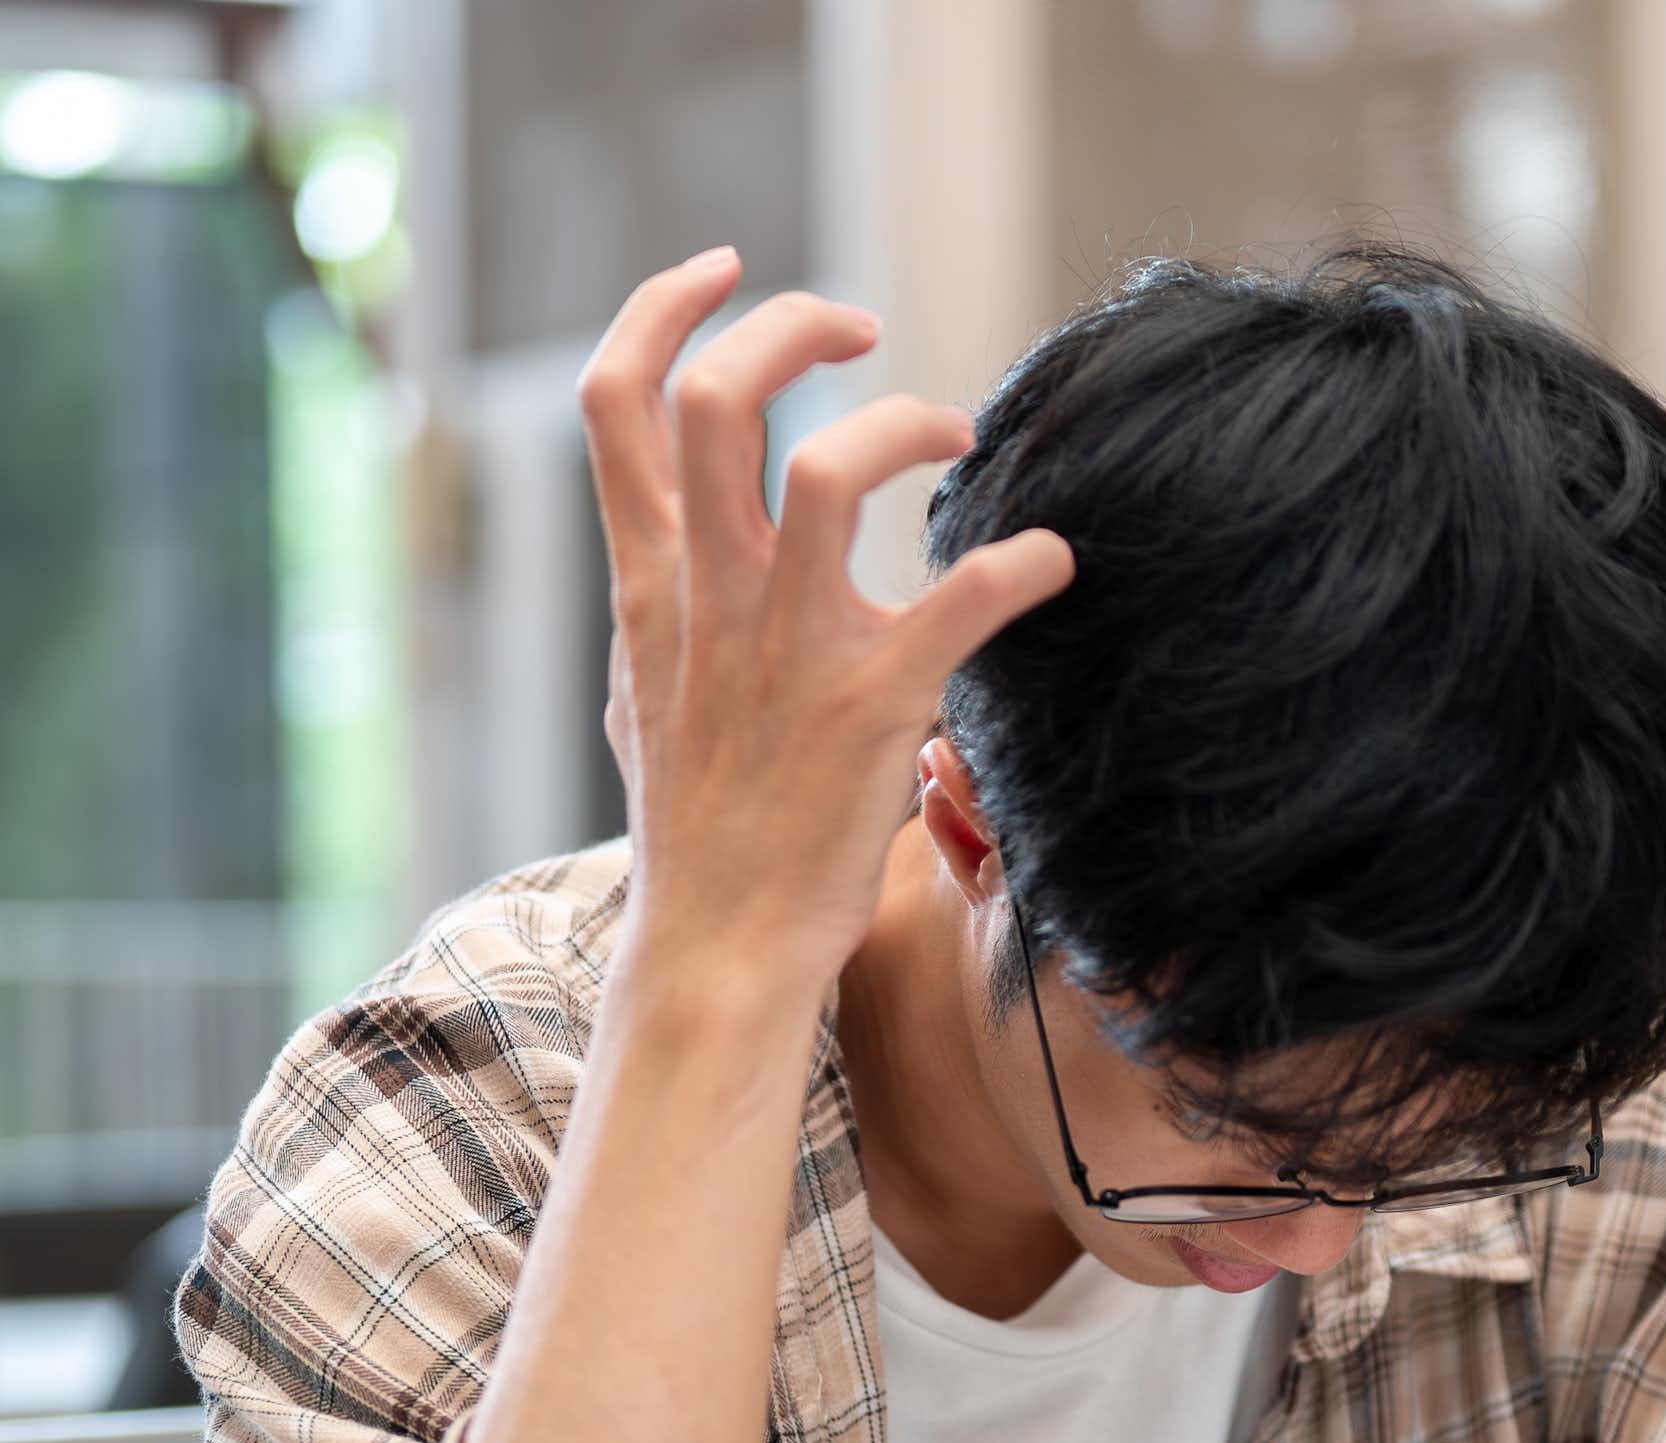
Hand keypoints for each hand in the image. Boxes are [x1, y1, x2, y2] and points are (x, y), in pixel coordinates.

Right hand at [581, 248, 1072, 977]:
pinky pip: (957, 603)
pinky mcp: (869, 707)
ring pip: (821, 466)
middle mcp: (706, 598)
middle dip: (789, 327)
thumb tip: (668, 556)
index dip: (664, 310)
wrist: (716, 947)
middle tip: (860, 327)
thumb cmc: (697, 832)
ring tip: (955, 430)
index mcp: (648, 585)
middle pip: (714, 397)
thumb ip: (660, 611)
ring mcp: (785, 649)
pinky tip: (1049, 561)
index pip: (616, 402)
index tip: (724, 271)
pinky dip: (1018, 566)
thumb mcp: (644, 699)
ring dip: (901, 423)